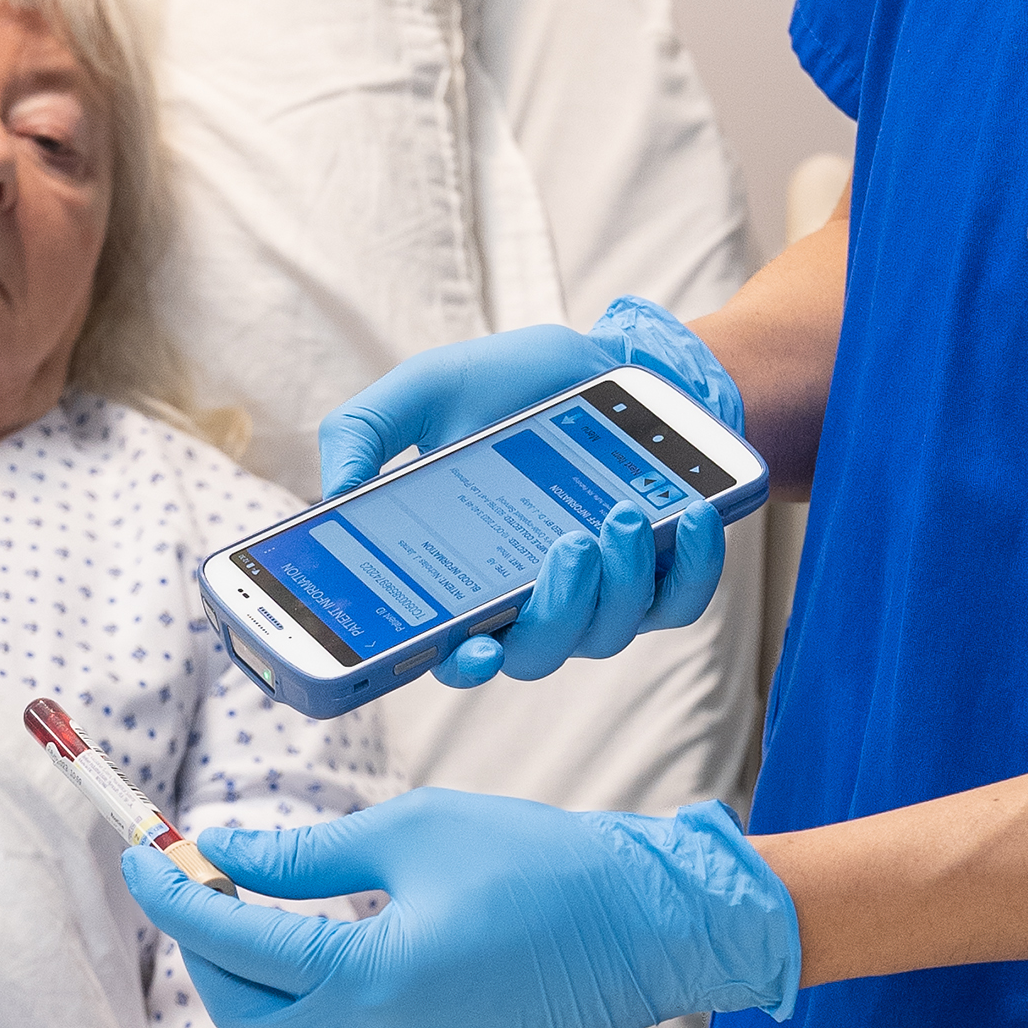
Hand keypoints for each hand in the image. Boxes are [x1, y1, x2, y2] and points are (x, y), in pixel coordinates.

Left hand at [128, 789, 799, 1027]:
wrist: (639, 929)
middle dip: (205, 944)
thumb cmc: (533, 861)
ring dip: (244, 1002)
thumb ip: (303, 855)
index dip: (173, 895)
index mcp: (368, 974)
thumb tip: (220, 853)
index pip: (233, 939)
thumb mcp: (409, 831)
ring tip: (250, 932)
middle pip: (242, 1009)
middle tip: (200, 878)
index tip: (141, 855)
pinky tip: (304, 994)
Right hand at [319, 302, 742, 689]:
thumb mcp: (428, 389)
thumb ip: (366, 429)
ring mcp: (599, 597)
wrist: (609, 363)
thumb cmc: (511, 386)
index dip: (459, 664)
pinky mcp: (665, 580)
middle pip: (535, 653)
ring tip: (626, 514)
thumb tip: (333, 493)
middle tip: (570, 547)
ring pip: (606, 632)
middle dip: (554, 612)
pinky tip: (692, 516)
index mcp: (462, 575)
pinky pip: (681, 601)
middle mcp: (528, 601)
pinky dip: (694, 565)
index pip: (449, 648)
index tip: (474, 650)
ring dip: (620, 580)